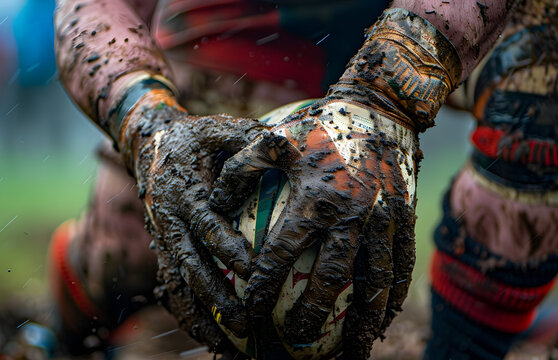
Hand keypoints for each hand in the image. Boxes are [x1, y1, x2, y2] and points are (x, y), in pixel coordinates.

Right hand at [117, 85, 267, 338]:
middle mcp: (170, 220)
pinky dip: (188, 313)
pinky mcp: (164, 248)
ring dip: (202, 314)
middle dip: (217, 295)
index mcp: (185, 192)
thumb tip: (279, 141)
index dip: (228, 247)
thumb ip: (243, 136)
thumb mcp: (215, 128)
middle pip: (193, 265)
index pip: (208, 225)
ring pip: (180, 284)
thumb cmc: (192, 137)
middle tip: (246, 320)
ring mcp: (164, 238)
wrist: (147, 142)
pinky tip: (208, 336)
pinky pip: (172, 286)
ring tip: (226, 342)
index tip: (253, 269)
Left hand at [210, 8, 461, 356]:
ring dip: (365, 321)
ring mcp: (383, 218)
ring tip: (356, 351)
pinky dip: (394, 297)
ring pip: (374, 281)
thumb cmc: (321, 122)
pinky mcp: (404, 218)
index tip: (252, 311)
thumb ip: (240, 169)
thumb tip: (212, 202)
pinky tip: (385, 320)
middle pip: (331, 278)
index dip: (264, 286)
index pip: (282, 254)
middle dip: (314, 315)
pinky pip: (401, 265)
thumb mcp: (274, 137)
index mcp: (315, 198)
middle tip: (299, 341)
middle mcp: (351, 214)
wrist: (381, 109)